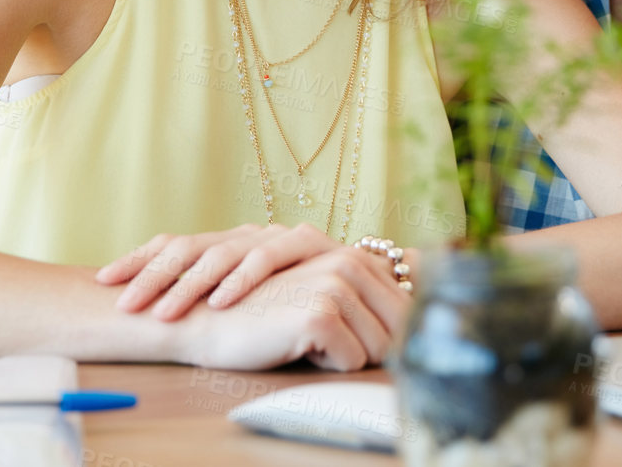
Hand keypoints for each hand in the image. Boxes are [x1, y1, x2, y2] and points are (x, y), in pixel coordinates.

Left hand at [97, 222, 366, 319]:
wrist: (376, 281)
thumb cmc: (303, 297)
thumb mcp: (249, 296)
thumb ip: (211, 296)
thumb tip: (152, 306)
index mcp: (228, 242)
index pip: (174, 244)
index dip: (138, 259)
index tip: (103, 281)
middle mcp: (249, 232)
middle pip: (189, 246)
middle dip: (152, 275)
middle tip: (125, 303)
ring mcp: (278, 235)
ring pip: (223, 252)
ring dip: (191, 284)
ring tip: (164, 312)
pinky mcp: (311, 243)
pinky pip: (269, 258)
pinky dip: (243, 280)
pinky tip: (222, 301)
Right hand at [174, 246, 413, 370]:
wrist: (208, 319)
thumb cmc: (264, 315)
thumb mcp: (320, 295)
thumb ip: (365, 296)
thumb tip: (413, 314)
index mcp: (354, 257)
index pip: (406, 307)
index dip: (389, 334)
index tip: (355, 336)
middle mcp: (350, 263)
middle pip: (398, 331)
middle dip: (366, 348)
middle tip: (322, 337)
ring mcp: (336, 285)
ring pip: (379, 350)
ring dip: (342, 355)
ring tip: (305, 337)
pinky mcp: (321, 313)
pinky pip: (352, 362)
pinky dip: (325, 364)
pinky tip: (294, 344)